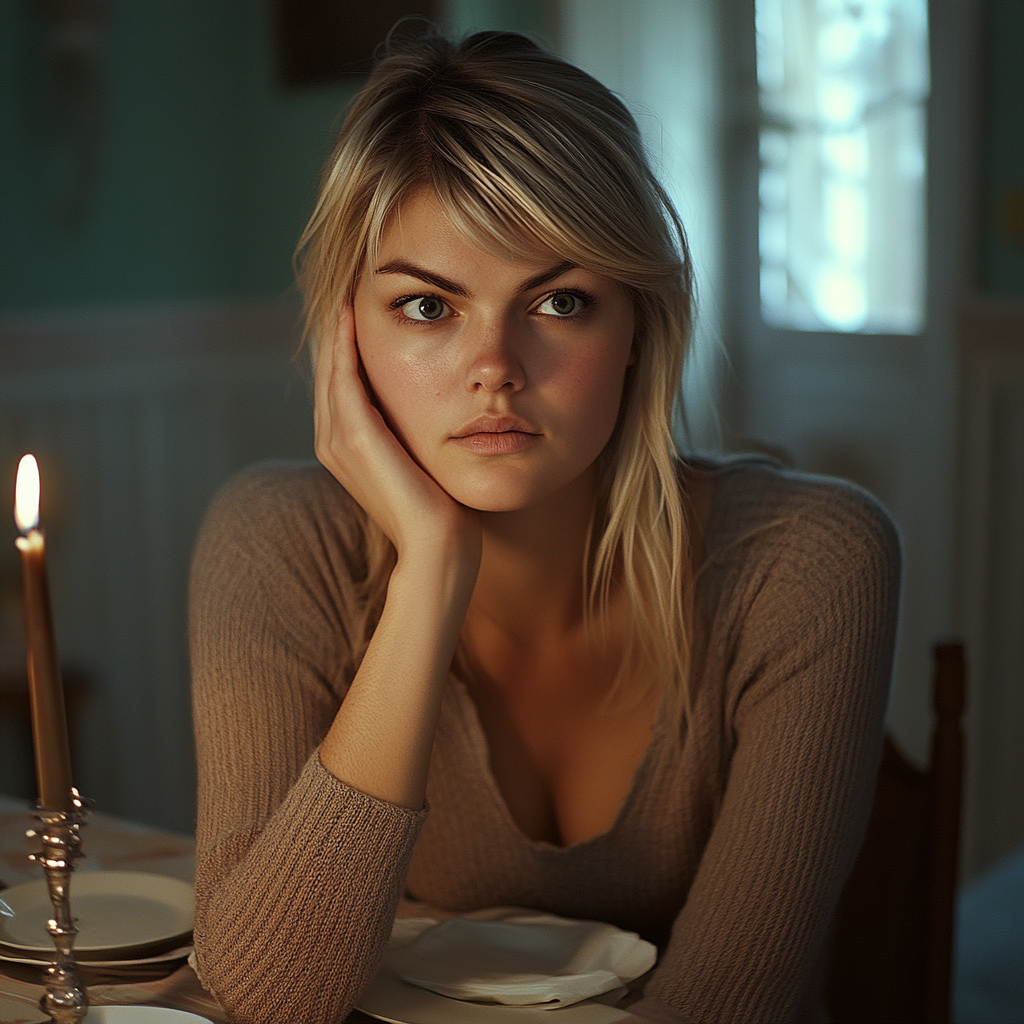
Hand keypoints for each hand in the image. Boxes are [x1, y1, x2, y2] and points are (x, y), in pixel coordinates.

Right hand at [314, 306, 481, 568]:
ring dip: (335, 328)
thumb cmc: (441, 507)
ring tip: (345, 287)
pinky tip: (349, 313)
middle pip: (329, 369)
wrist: (440, 545)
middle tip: (347, 282)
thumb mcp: (419, 459)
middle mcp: (331, 441)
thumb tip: (426, 404)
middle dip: (337, 328)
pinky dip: (343, 344)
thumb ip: (407, 432)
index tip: (360, 304)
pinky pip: (342, 377)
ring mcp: (338, 440)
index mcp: (345, 446)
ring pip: (330, 368)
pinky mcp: (353, 437)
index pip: (340, 381)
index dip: (346, 343)